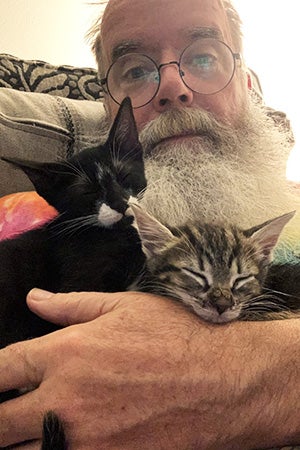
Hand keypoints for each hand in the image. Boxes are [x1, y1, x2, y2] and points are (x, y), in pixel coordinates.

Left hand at [0, 289, 299, 448]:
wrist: (223, 380)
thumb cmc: (175, 335)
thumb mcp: (122, 307)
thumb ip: (70, 305)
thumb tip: (34, 298)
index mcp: (66, 353)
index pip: (0, 368)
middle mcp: (66, 401)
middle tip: (10, 407)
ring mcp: (85, 441)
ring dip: (22, 438)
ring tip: (36, 424)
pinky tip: (64, 438)